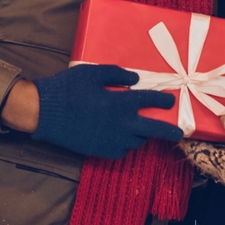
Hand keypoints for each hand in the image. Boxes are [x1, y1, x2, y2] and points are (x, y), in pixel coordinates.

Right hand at [31, 64, 182, 158]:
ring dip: (143, 134)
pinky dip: (126, 144)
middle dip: (169, 131)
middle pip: (153, 130)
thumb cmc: (68, 89)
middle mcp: (121, 124)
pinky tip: (122, 137)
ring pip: (137, 141)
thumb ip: (116, 75)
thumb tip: (135, 79)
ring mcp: (111, 140)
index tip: (170, 101)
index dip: (162, 101)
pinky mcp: (100, 151)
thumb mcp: (92, 73)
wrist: (44, 113)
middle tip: (180, 133)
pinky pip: (121, 150)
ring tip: (143, 129)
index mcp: (120, 103)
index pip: (149, 101)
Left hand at [179, 113, 224, 222]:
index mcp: (223, 168)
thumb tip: (222, 111)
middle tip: (196, 116)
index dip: (187, 141)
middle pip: (207, 153)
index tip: (179, 125)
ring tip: (214, 119)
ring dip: (216, 139)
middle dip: (201, 136)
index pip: (196, 154)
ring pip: (220, 154)